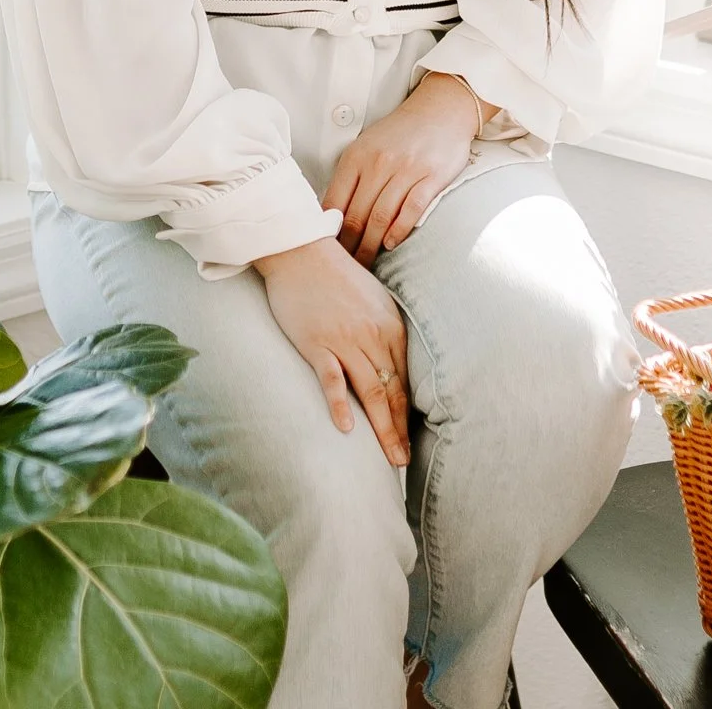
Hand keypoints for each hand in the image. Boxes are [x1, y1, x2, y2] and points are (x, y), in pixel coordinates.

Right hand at [252, 237, 409, 464]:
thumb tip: (391, 362)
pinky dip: (339, 403)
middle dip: (400, 429)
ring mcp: (344, 339)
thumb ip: (383, 329)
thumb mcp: (372, 298)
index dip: (408, 413)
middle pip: (391, 391)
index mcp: (389, 325)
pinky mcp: (316, 342)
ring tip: (390, 458)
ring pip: (369, 391)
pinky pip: (331, 378)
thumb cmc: (335, 274)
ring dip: (382, 428)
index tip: (411, 438)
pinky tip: (347, 428)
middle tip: (404, 461)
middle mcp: (372, 335)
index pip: (403, 379)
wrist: (300, 250)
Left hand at [323, 72, 489, 267]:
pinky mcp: (431, 176)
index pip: (335, 202)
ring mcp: (406, 169)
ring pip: (381, 217)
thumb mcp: (367, 147)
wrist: (440, 110)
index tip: (327, 251)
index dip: (329, 232)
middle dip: (349, 247)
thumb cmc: (400, 133)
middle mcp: (378, 163)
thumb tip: (331, 215)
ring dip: (371, 246)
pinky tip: (392, 244)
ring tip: (366, 264)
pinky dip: (399, 230)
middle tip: (345, 268)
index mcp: (356, 156)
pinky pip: (412, 209)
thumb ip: (351, 177)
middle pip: (356, 215)